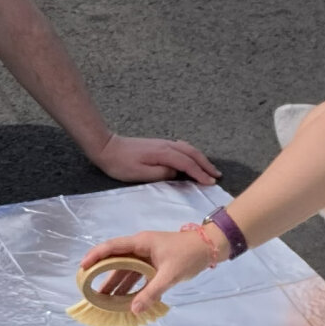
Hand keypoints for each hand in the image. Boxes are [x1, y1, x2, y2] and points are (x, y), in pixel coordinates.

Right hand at [79, 226, 222, 316]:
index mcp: (140, 243)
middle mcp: (140, 248)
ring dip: (116, 284)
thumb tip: (134, 309)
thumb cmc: (189, 255)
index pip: (112, 248)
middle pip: (116, 261)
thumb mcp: (170, 274)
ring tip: (103, 300)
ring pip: (126, 270)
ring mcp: (147, 255)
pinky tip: (124, 299)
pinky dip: (130, 286)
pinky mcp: (154, 263)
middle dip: (102, 275)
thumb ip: (152, 292)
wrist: (210, 247)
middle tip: (89, 290)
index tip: (83, 267)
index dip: (96, 256)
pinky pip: (136, 275)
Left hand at [89, 133, 218, 185]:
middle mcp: (166, 145)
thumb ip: (160, 173)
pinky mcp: (159, 144)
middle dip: (205, 164)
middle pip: (192, 153)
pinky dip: (192, 153)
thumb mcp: (139, 174)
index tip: (210, 182)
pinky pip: (182, 147)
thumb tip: (176, 172)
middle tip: (217, 175)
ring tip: (209, 168)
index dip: (200, 173)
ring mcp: (163, 143)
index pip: (187, 163)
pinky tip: (192, 158)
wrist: (107, 147)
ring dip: (201, 158)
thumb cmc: (120, 164)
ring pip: (188, 149)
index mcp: (163, 153)